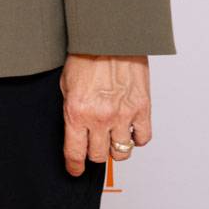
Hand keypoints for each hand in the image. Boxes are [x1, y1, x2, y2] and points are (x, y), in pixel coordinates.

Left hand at [60, 53, 151, 176]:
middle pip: (98, 155)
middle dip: (94, 154)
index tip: (74, 170)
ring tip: (112, 139)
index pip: (75, 152)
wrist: (109, 38)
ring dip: (116, 149)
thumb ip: (71, 110)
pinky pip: (143, 138)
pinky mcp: (142, 109)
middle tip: (94, 146)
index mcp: (76, 112)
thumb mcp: (65, 85)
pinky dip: (137, 138)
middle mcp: (100, 118)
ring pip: (122, 151)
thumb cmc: (86, 56)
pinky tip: (130, 131)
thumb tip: (74, 130)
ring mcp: (123, 115)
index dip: (74, 166)